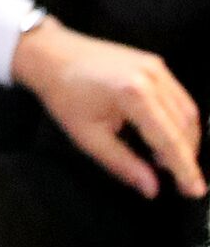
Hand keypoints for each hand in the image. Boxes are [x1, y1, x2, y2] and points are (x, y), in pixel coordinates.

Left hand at [11, 17, 205, 198]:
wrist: (51, 56)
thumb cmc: (63, 94)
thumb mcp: (88, 136)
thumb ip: (123, 164)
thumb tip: (151, 188)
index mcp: (133, 94)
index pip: (168, 139)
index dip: (184, 168)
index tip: (195, 190)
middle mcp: (152, 77)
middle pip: (184, 126)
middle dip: (186, 156)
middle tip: (182, 181)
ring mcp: (156, 67)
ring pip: (188, 112)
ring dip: (185, 140)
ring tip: (168, 162)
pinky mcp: (156, 64)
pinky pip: (179, 98)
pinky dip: (179, 121)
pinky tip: (165, 137)